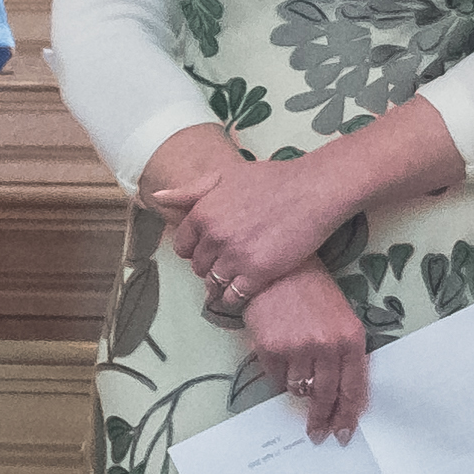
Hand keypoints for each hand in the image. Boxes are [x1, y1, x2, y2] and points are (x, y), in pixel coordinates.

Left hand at [148, 132, 341, 316]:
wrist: (313, 190)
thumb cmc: (273, 179)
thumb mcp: (226, 175)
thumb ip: (191, 190)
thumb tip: (159, 197)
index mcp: (203, 213)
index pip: (183, 246)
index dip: (196, 249)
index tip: (211, 248)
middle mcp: (215, 236)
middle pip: (199, 266)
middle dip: (211, 265)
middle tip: (229, 260)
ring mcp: (236, 256)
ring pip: (214, 283)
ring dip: (223, 282)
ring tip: (238, 275)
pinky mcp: (258, 273)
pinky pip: (234, 297)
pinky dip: (235, 297)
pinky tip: (246, 289)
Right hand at [238, 264, 370, 434]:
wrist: (278, 267)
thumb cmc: (312, 289)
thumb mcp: (341, 316)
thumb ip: (344, 352)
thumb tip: (339, 391)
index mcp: (351, 338)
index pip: (354, 388)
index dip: (348, 415)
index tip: (343, 433)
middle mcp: (327, 346)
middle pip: (326, 396)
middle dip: (322, 419)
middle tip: (318, 434)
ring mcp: (298, 348)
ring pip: (299, 390)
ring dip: (299, 393)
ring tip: (298, 385)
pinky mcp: (271, 348)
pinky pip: (276, 378)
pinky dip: (279, 377)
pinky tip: (280, 362)